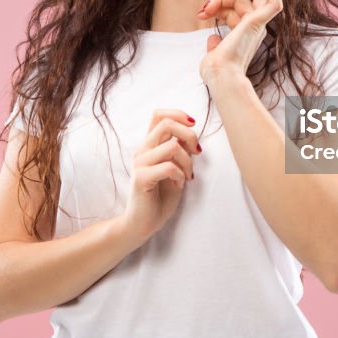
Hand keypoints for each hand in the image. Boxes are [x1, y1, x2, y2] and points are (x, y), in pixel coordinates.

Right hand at [121, 109, 202, 241]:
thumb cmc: (160, 196)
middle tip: (197, 152)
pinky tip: (180, 183)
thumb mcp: (176, 168)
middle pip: (166, 124)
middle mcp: (142, 150)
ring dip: (187, 161)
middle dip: (189, 135)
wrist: (143, 223)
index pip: (158, 114)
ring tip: (188, 175)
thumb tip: (190, 135)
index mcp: (149, 145)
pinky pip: (169, 167)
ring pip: (172, 146)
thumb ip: (179, 150)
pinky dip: (181, 174)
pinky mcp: (141, 178)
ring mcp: (140, 163)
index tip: (193, 127)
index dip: (178, 114)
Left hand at [196, 0, 283, 83]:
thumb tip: (213, 38)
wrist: (221, 76)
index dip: (218, 5)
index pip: (235, 10)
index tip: (202, 13)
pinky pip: (274, 3)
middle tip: (205, 9)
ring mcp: (257, 25)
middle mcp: (254, 29)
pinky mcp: (258, 22)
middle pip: (243, 0)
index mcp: (244, 35)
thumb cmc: (216, 71)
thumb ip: (215, 45)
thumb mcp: (213, 54)